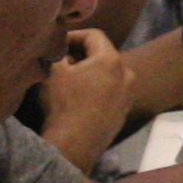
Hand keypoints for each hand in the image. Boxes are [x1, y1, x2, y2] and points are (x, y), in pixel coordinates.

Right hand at [38, 27, 130, 145]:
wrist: (74, 147)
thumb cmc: (63, 104)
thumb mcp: (54, 71)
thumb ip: (58, 50)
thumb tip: (62, 48)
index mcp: (111, 60)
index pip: (94, 35)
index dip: (73, 35)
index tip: (58, 44)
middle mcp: (127, 75)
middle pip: (103, 54)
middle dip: (82, 54)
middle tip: (62, 61)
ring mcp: (128, 96)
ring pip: (108, 74)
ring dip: (90, 73)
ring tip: (70, 80)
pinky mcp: (124, 113)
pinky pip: (111, 93)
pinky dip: (97, 89)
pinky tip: (80, 99)